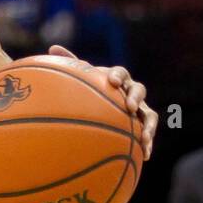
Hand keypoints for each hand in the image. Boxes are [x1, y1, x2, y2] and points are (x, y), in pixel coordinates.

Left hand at [49, 45, 157, 159]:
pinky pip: (147, 134)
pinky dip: (148, 144)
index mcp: (117, 79)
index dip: (118, 76)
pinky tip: (145, 155)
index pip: (120, 73)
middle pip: (139, 90)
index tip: (113, 82)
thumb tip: (52, 46)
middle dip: (136, 97)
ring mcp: (139, 109)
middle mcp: (130, 92)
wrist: (101, 106)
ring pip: (149, 114)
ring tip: (144, 137)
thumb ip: (70, 64)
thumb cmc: (89, 91)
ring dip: (149, 125)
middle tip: (130, 106)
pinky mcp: (141, 125)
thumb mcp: (80, 79)